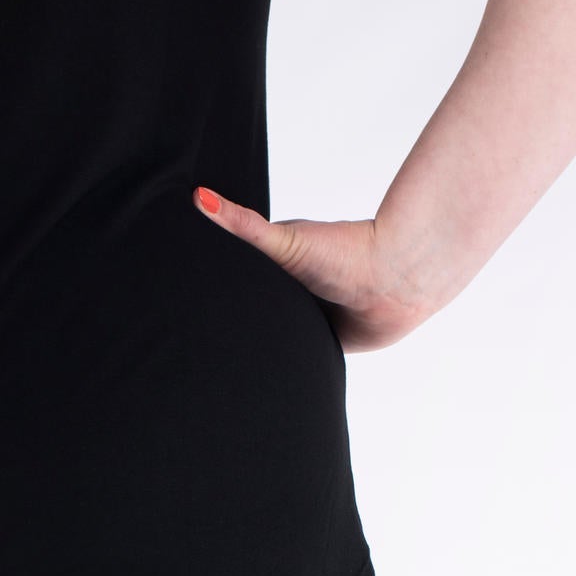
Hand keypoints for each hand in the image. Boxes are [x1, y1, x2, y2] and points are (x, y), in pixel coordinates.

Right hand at [192, 188, 432, 352]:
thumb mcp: (281, 240)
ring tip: (224, 364)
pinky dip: (283, 370)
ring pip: (269, 341)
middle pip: (248, 315)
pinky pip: (294, 365)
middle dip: (230, 326)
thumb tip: (198, 198)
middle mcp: (288, 296)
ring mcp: (304, 323)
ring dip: (256, 350)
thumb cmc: (345, 252)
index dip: (210, 292)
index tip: (180, 300)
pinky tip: (263, 376)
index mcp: (275, 270)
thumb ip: (242, 226)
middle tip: (196, 342)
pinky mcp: (320, 349)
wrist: (394, 282)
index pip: (232, 284)